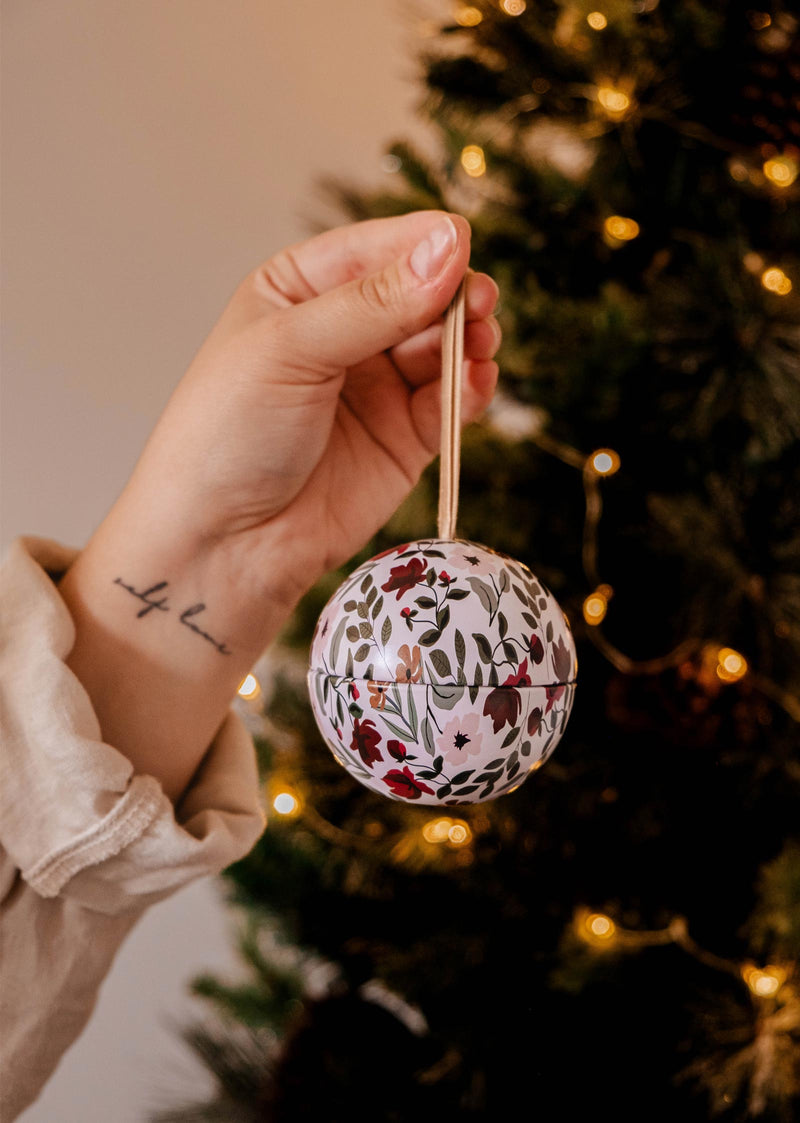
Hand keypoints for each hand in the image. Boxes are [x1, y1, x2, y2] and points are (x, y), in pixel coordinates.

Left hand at [59, 212, 500, 798]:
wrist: (224, 548)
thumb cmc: (226, 438)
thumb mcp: (289, 350)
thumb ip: (373, 302)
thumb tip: (449, 244)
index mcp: (300, 291)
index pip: (376, 249)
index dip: (422, 245)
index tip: (461, 246)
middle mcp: (344, 333)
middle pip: (421, 292)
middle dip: (453, 294)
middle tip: (477, 304)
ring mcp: (378, 386)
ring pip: (445, 344)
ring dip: (470, 339)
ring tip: (479, 344)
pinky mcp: (405, 438)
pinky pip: (453, 400)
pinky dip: (472, 389)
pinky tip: (475, 384)